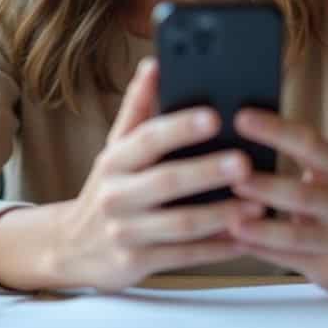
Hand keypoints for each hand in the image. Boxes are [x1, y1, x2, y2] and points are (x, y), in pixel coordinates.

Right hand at [46, 58, 263, 291]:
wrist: (70, 247)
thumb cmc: (108, 189)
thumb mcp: (115, 148)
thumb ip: (138, 107)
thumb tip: (154, 63)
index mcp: (114, 160)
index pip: (147, 139)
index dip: (180, 127)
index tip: (215, 116)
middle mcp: (115, 195)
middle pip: (166, 182)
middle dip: (206, 172)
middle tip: (245, 162)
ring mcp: (125, 233)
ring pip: (179, 225)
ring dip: (220, 215)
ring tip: (257, 204)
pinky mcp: (136, 264)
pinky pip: (183, 257)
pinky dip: (215, 249)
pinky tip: (244, 239)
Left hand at [227, 109, 327, 294]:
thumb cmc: (325, 208)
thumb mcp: (320, 179)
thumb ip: (289, 158)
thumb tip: (233, 142)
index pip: (309, 143)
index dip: (276, 130)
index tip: (240, 118)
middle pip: (304, 193)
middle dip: (267, 185)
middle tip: (232, 177)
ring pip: (296, 234)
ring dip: (261, 228)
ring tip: (229, 220)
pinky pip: (288, 260)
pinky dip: (258, 251)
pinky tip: (232, 243)